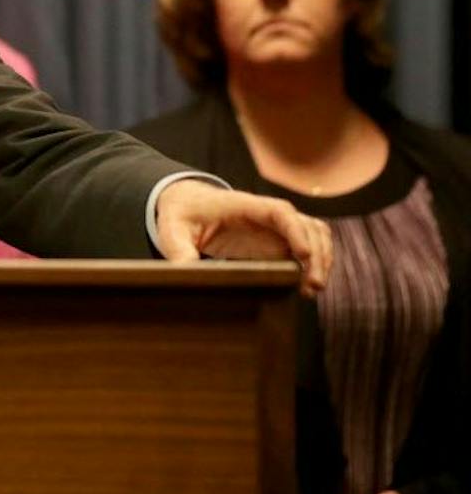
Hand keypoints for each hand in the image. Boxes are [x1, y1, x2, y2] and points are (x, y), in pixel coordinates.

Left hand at [156, 180, 331, 296]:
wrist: (187, 203)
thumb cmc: (181, 214)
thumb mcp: (171, 231)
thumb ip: (178, 251)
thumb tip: (186, 275)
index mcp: (243, 205)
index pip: (279, 211)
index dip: (296, 230)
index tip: (304, 254)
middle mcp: (266, 213)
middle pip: (305, 225)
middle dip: (316, 253)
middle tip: (312, 286)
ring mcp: (274, 225)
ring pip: (314, 234)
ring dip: (321, 258)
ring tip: (311, 289)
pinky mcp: (276, 239)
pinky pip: (307, 245)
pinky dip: (315, 261)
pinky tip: (306, 286)